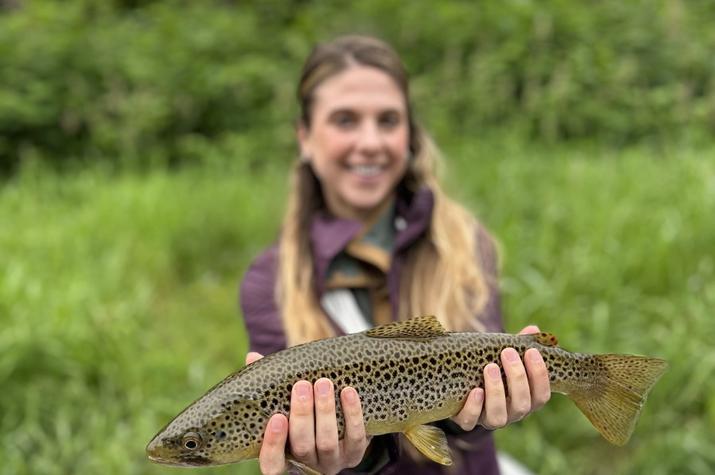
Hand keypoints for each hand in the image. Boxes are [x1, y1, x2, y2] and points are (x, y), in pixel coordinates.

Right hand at [245, 353, 370, 474]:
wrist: (340, 421)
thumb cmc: (304, 409)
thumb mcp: (285, 401)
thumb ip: (269, 385)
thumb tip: (252, 357)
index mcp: (285, 456)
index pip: (272, 465)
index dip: (273, 445)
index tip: (276, 417)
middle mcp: (307, 464)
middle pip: (302, 447)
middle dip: (302, 415)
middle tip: (302, 386)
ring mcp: (332, 461)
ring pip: (328, 443)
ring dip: (325, 411)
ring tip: (323, 383)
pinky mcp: (355, 454)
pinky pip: (355, 438)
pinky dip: (352, 414)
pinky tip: (348, 391)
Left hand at [450, 325, 550, 430]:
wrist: (458, 383)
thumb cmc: (490, 367)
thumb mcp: (503, 356)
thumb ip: (519, 345)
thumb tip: (534, 329)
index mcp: (525, 399)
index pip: (541, 395)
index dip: (540, 375)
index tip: (532, 351)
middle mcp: (510, 413)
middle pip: (522, 405)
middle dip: (517, 378)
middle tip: (508, 352)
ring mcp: (488, 419)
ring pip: (498, 417)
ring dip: (497, 391)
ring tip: (490, 367)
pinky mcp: (466, 420)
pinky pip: (470, 421)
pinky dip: (474, 407)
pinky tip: (476, 390)